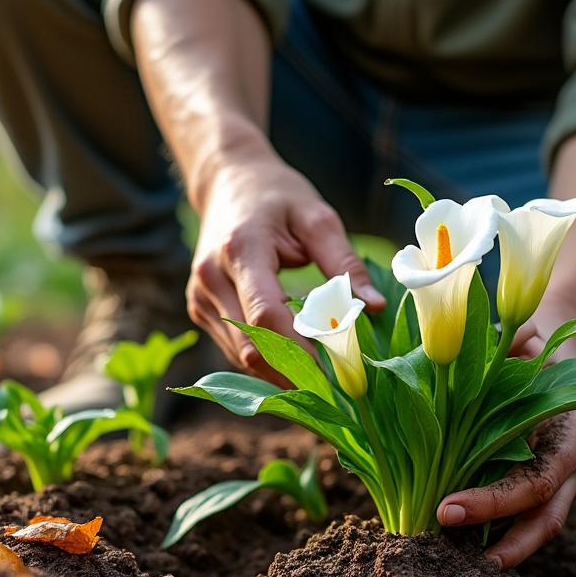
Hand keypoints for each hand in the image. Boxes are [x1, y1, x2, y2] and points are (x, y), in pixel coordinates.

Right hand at [187, 156, 385, 383]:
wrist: (228, 182)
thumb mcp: (318, 218)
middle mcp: (211, 278)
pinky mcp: (200, 310)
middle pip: (251, 345)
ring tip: (324, 388)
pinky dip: (266, 361)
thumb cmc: (278, 197)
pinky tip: (299, 369)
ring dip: (280, 373)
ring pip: (241, 355)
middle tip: (338, 394)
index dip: (301, 350)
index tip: (339, 373)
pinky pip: (235, 348)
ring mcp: (200, 298)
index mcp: (241, 250)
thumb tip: (375, 307)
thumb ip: (345, 263)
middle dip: (294, 373)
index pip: (267, 314)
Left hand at [436, 305, 575, 568]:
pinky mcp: (545, 484)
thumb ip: (518, 338)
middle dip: (503, 545)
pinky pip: (524, 517)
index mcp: (572, 432)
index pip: (536, 481)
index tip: (446, 509)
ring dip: (501, 550)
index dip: (495, 501)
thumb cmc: (534, 344)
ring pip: (538, 527)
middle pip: (545, 520)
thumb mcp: (528, 336)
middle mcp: (574, 463)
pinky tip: (458, 545)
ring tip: (453, 568)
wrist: (554, 352)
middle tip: (448, 557)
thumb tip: (508, 337)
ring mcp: (563, 479)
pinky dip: (495, 533)